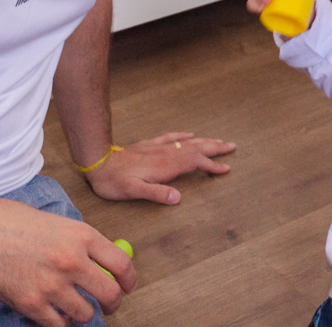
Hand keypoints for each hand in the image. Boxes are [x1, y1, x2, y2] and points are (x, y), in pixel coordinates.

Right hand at [0, 194, 134, 326]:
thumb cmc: (13, 221)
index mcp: (83, 236)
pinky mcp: (30, 303)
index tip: (128, 286)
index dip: (130, 280)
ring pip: (86, 313)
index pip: (122, 264)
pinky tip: (56, 315)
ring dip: (84, 314)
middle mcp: (72, 261)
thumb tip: (101, 262)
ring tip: (77, 308)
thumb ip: (81, 242)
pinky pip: (58, 325)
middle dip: (113, 303)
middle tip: (109, 305)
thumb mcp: (58, 223)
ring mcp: (52, 284)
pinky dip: (60, 323)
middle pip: (110, 293)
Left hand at [85, 132, 234, 204]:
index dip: (212, 165)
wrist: (98, 162)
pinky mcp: (150, 145)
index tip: (226, 168)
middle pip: (196, 148)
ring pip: (187, 142)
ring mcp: (158, 148)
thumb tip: (179, 198)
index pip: (196, 162)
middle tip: (232, 146)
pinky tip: (190, 134)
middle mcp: (166, 154)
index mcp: (166, 165)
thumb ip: (157, 193)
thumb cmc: (114, 181)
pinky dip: (184, 136)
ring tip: (219, 140)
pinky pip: (171, 137)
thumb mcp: (134, 192)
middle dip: (215, 148)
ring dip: (205, 141)